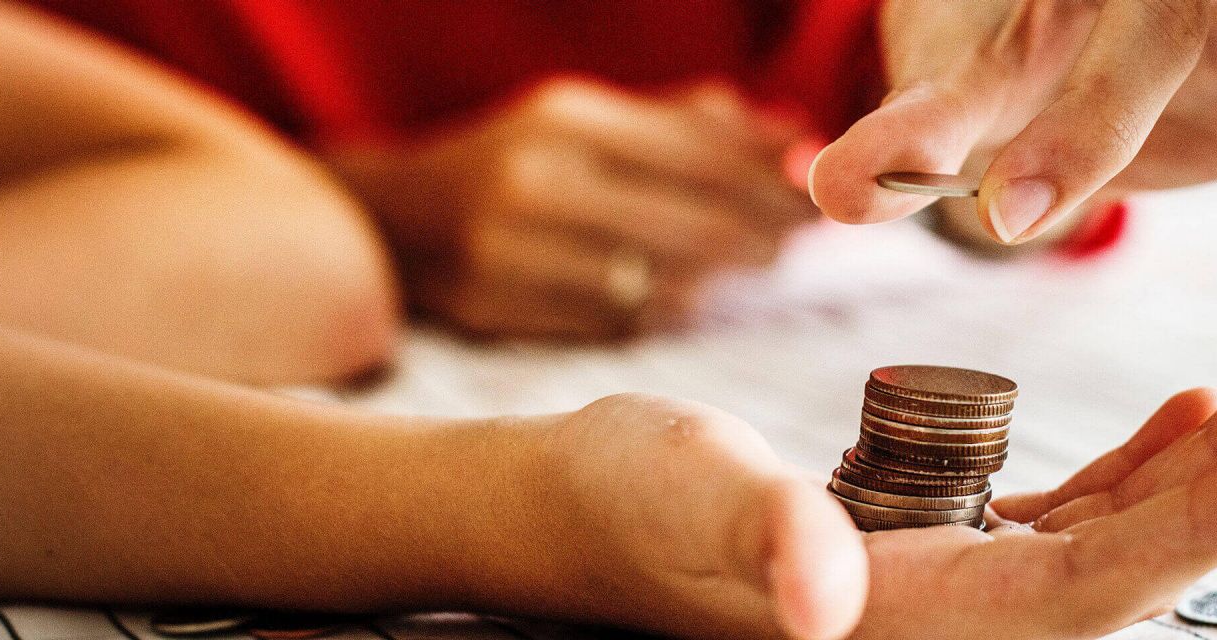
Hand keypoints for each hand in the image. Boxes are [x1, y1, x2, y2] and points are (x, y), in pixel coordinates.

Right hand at [335, 78, 818, 339]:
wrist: (397, 218)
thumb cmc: (518, 162)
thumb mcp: (591, 120)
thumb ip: (691, 125)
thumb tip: (796, 137)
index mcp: (567, 121)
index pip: (701, 157)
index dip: (771, 183)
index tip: (819, 196)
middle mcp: (537, 182)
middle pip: (692, 226)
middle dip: (761, 235)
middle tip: (801, 240)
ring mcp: (514, 253)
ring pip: (661, 283)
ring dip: (721, 279)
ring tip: (752, 264)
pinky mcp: (501, 309)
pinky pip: (617, 322)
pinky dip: (666, 310)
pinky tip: (688, 296)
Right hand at [473, 349, 1216, 639]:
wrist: (576, 512)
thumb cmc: (618, 504)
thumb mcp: (682, 495)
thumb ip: (759, 534)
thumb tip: (820, 591)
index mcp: (907, 624)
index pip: (1081, 591)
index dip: (1196, 537)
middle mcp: (948, 624)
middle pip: (1124, 569)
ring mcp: (948, 589)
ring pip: (1108, 540)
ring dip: (1199, 469)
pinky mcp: (937, 549)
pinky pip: (1064, 519)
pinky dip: (1133, 469)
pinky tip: (1186, 421)